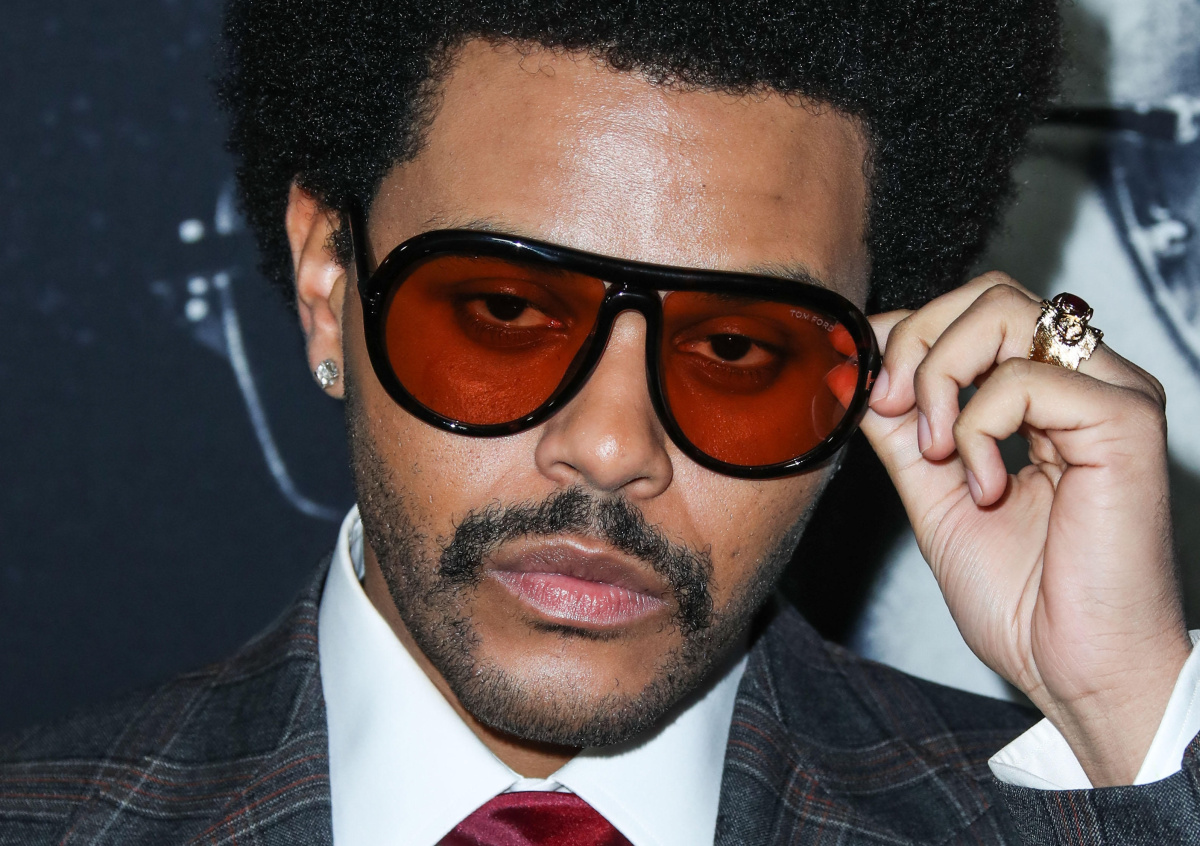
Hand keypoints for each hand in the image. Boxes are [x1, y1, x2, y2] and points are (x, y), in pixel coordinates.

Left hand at [861, 274, 1190, 785]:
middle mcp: (1085, 381)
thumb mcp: (934, 494)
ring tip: (939, 454)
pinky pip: (1024, 377)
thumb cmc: (1023, 599)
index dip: (905, 336)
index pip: (971, 311)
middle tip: (892, 408)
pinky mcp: (1125, 421)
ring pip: (1003, 310)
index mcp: (1049, 394)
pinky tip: (986, 487)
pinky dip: (978, 429)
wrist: (1075, 671)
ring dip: (941, 379)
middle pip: (987, 291)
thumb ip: (902, 428)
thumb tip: (858, 369)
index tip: (864, 391)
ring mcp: (1111, 394)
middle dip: (915, 341)